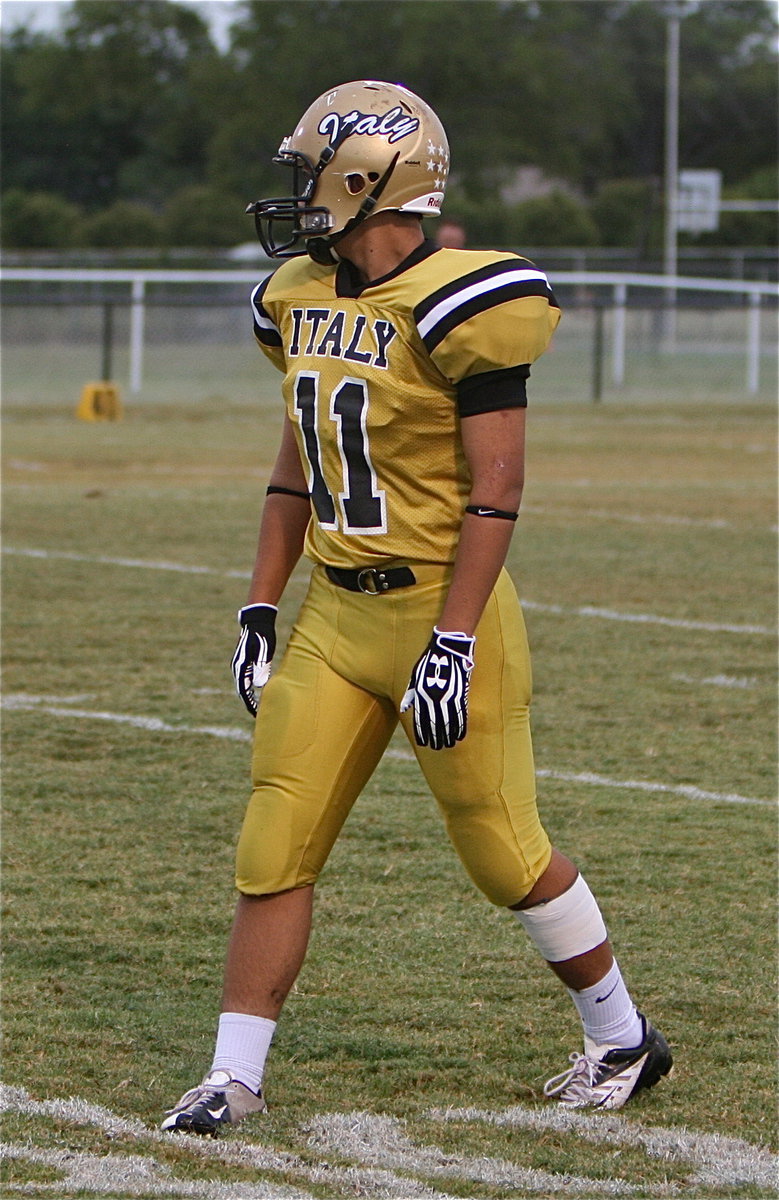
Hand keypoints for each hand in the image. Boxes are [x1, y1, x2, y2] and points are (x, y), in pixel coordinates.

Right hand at [231, 603, 276, 716]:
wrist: (257, 620)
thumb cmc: (263, 635)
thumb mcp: (265, 652)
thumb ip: (261, 668)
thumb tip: (258, 686)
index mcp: (241, 666)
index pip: (243, 690)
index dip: (250, 704)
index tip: (256, 714)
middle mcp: (238, 667)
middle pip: (242, 690)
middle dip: (249, 703)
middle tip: (258, 715)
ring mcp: (240, 664)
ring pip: (243, 685)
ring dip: (250, 696)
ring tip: (259, 707)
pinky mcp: (245, 661)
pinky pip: (246, 678)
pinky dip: (251, 688)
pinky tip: (259, 691)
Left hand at [400, 627, 474, 749]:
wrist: (447, 649)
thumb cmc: (428, 662)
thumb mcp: (414, 677)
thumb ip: (410, 694)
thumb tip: (404, 709)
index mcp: (421, 694)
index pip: (421, 719)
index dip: (422, 733)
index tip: (424, 743)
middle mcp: (434, 698)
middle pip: (435, 723)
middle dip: (436, 737)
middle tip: (437, 747)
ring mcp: (448, 697)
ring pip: (448, 722)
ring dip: (448, 735)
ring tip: (448, 745)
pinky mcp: (460, 694)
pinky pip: (460, 715)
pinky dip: (460, 727)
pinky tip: (459, 735)